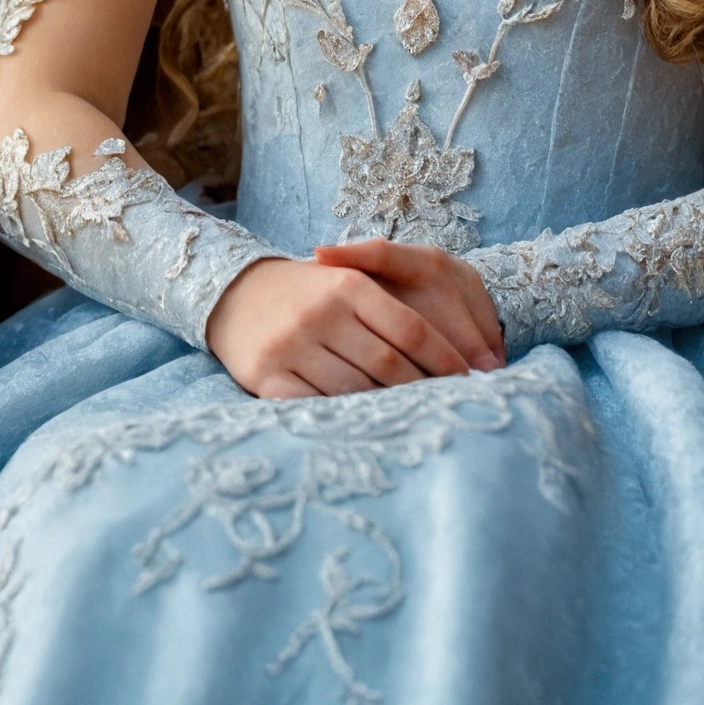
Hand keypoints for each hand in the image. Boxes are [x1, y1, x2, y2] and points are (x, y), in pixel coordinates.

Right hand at [205, 254, 491, 399]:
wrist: (235, 291)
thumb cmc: (309, 292)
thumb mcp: (348, 282)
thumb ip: (391, 312)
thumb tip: (464, 357)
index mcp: (349, 284)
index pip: (411, 330)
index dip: (445, 359)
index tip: (468, 380)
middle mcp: (321, 312)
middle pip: (388, 365)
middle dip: (420, 390)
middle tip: (443, 408)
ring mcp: (291, 344)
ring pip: (354, 391)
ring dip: (384, 408)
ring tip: (407, 419)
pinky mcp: (265, 374)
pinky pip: (312, 406)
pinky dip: (340, 417)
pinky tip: (357, 422)